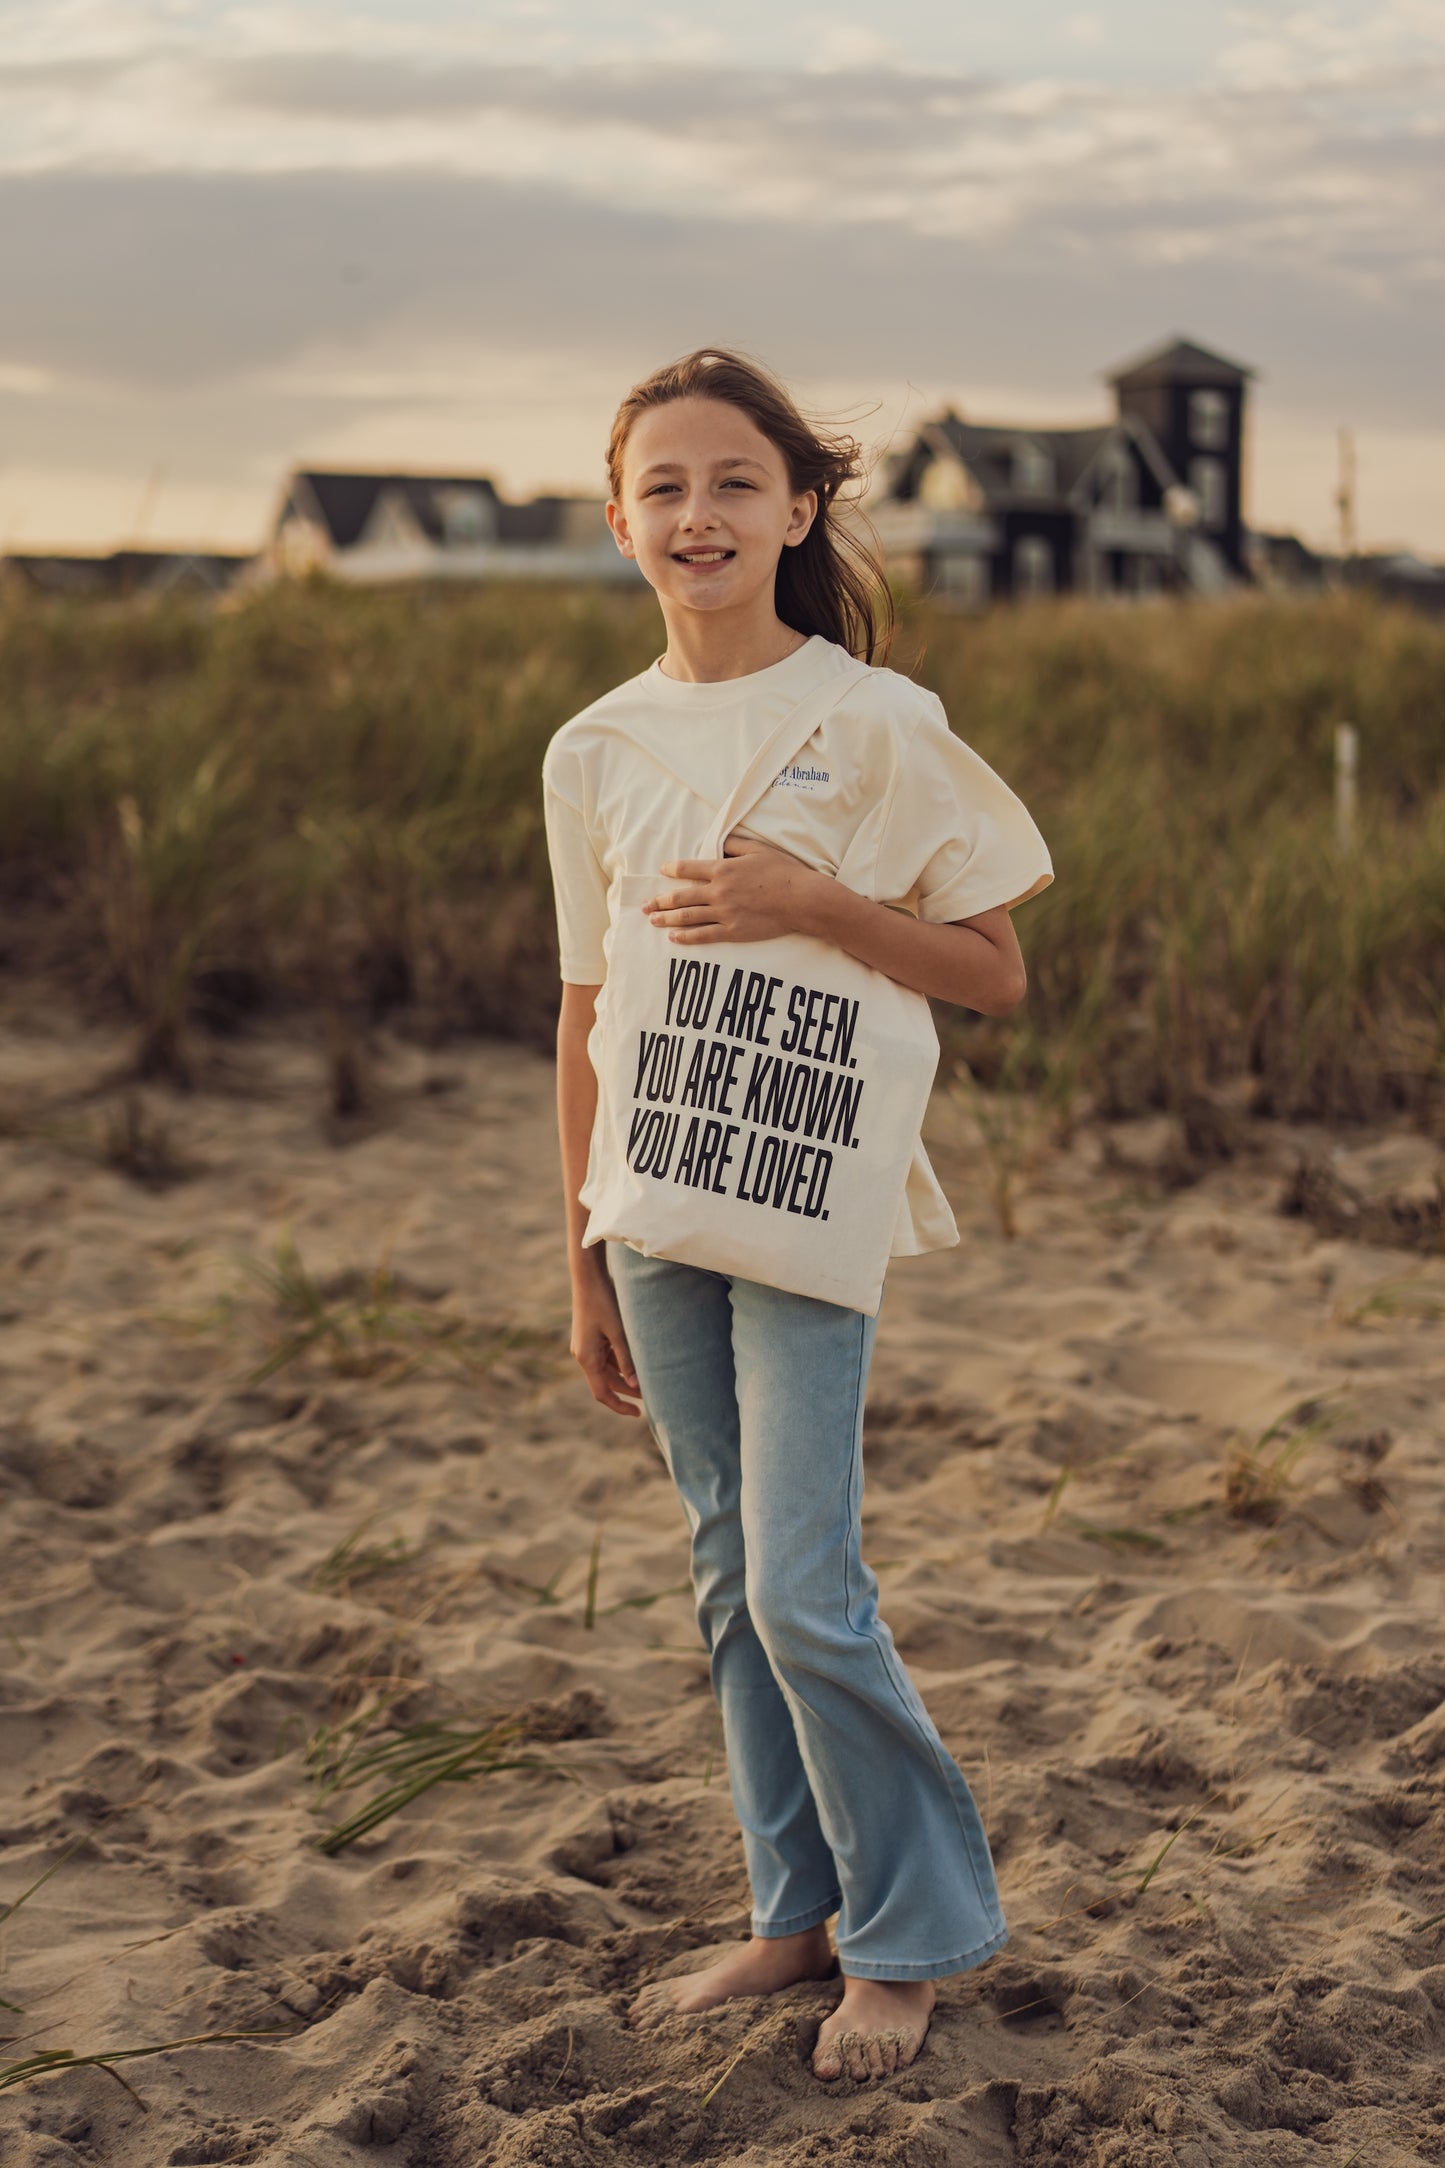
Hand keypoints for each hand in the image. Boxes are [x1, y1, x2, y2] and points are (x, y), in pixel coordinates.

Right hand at [570, 1274, 641, 1417]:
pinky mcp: (591, 1338)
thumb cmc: (604, 1302)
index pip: (602, 1393)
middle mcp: (583, 1356)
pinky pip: (606, 1358)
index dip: (619, 1406)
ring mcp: (586, 1347)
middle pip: (606, 1383)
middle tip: (651, 1397)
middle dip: (627, 1392)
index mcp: (586, 1358)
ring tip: (648, 1381)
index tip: (637, 1413)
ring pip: (607, 1371)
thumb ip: (626, 1359)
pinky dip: (621, 1363)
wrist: (588, 1277)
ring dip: (625, 1377)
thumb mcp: (618, 1332)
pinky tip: (637, 1363)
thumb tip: (635, 1384)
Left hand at [642, 836, 828, 944]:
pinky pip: (703, 936)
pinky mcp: (733, 931)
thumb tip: (720, 843)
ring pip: (687, 917)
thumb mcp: (758, 850)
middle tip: (646, 905)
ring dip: (666, 918)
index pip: (688, 869)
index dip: (672, 869)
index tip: (663, 871)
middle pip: (681, 897)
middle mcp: (718, 892)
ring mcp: (724, 913)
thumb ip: (735, 845)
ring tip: (652, 920)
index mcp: (723, 869)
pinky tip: (673, 937)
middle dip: (660, 900)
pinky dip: (686, 937)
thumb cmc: (783, 872)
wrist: (801, 899)